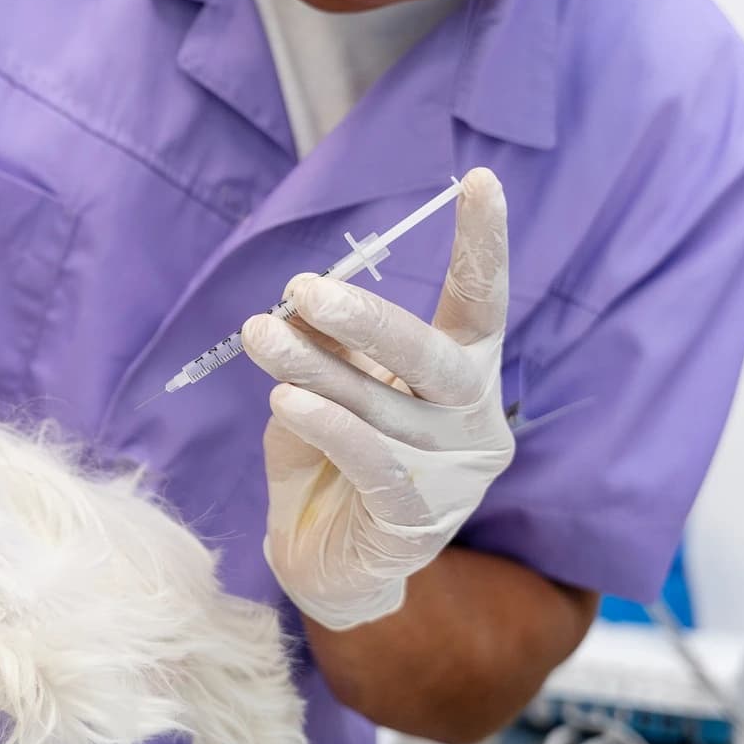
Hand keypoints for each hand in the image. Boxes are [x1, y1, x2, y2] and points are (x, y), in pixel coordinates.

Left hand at [243, 167, 513, 630]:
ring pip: (384, 408)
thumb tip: (301, 297)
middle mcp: (472, 420)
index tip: (479, 179)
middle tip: (303, 285)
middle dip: (368, 318)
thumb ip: (327, 343)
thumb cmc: (332, 455)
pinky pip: (373, 464)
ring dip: (315, 366)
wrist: (329, 563)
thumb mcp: (329, 384)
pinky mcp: (414, 521)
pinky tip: (289, 401)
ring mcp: (451, 475)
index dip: (482, 246)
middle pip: (434, 357)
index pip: (481, 304)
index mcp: (462, 375)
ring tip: (261, 334)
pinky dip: (332, 428)